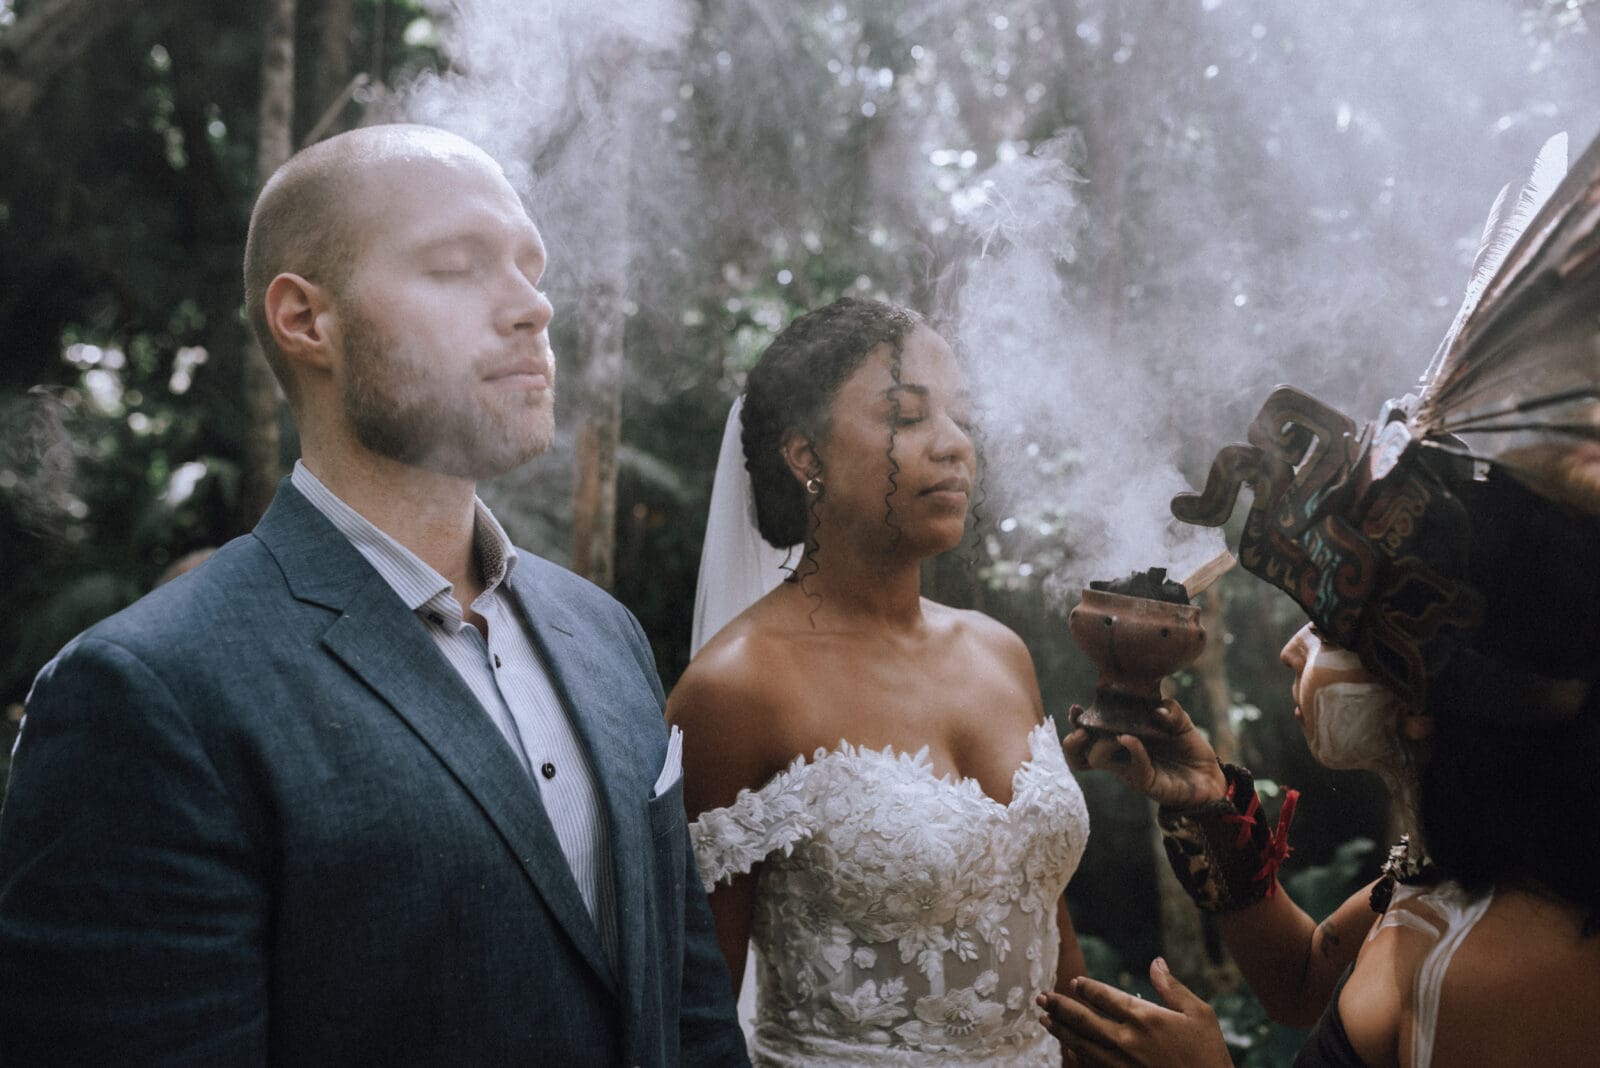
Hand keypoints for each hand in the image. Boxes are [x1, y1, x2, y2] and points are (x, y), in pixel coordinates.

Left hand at [1037, 958, 1232, 1067]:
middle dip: (1060, 1006)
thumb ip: (1172, 988)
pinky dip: (1076, 1056)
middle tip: (1041, 997)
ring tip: (1044, 1020)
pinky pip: (1091, 1066)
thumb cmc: (1209, 1054)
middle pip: (1084, 1020)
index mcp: (1146, 1018)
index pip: (1105, 997)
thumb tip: (1156, 962)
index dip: (1087, 988)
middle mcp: (1128, 1040)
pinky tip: (1067, 1050)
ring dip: (1061, 1031)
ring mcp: (1122, 1064)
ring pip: (1082, 1044)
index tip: (1075, 982)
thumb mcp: (1200, 1014)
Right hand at [1061, 701, 1226, 807]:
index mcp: (1122, 736)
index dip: (1076, 722)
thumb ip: (1170, 710)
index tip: (1075, 709)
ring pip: (1097, 760)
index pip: (1089, 733)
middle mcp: (1120, 754)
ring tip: (1111, 735)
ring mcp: (1129, 768)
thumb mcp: (1181, 722)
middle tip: (1082, 730)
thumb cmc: (1188, 748)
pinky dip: (1132, 750)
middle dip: (1073, 741)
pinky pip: (1133, 766)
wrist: (1208, 775)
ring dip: (1100, 744)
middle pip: (1080, 754)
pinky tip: (1133, 739)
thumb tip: (1157, 709)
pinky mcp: (1145, 781)